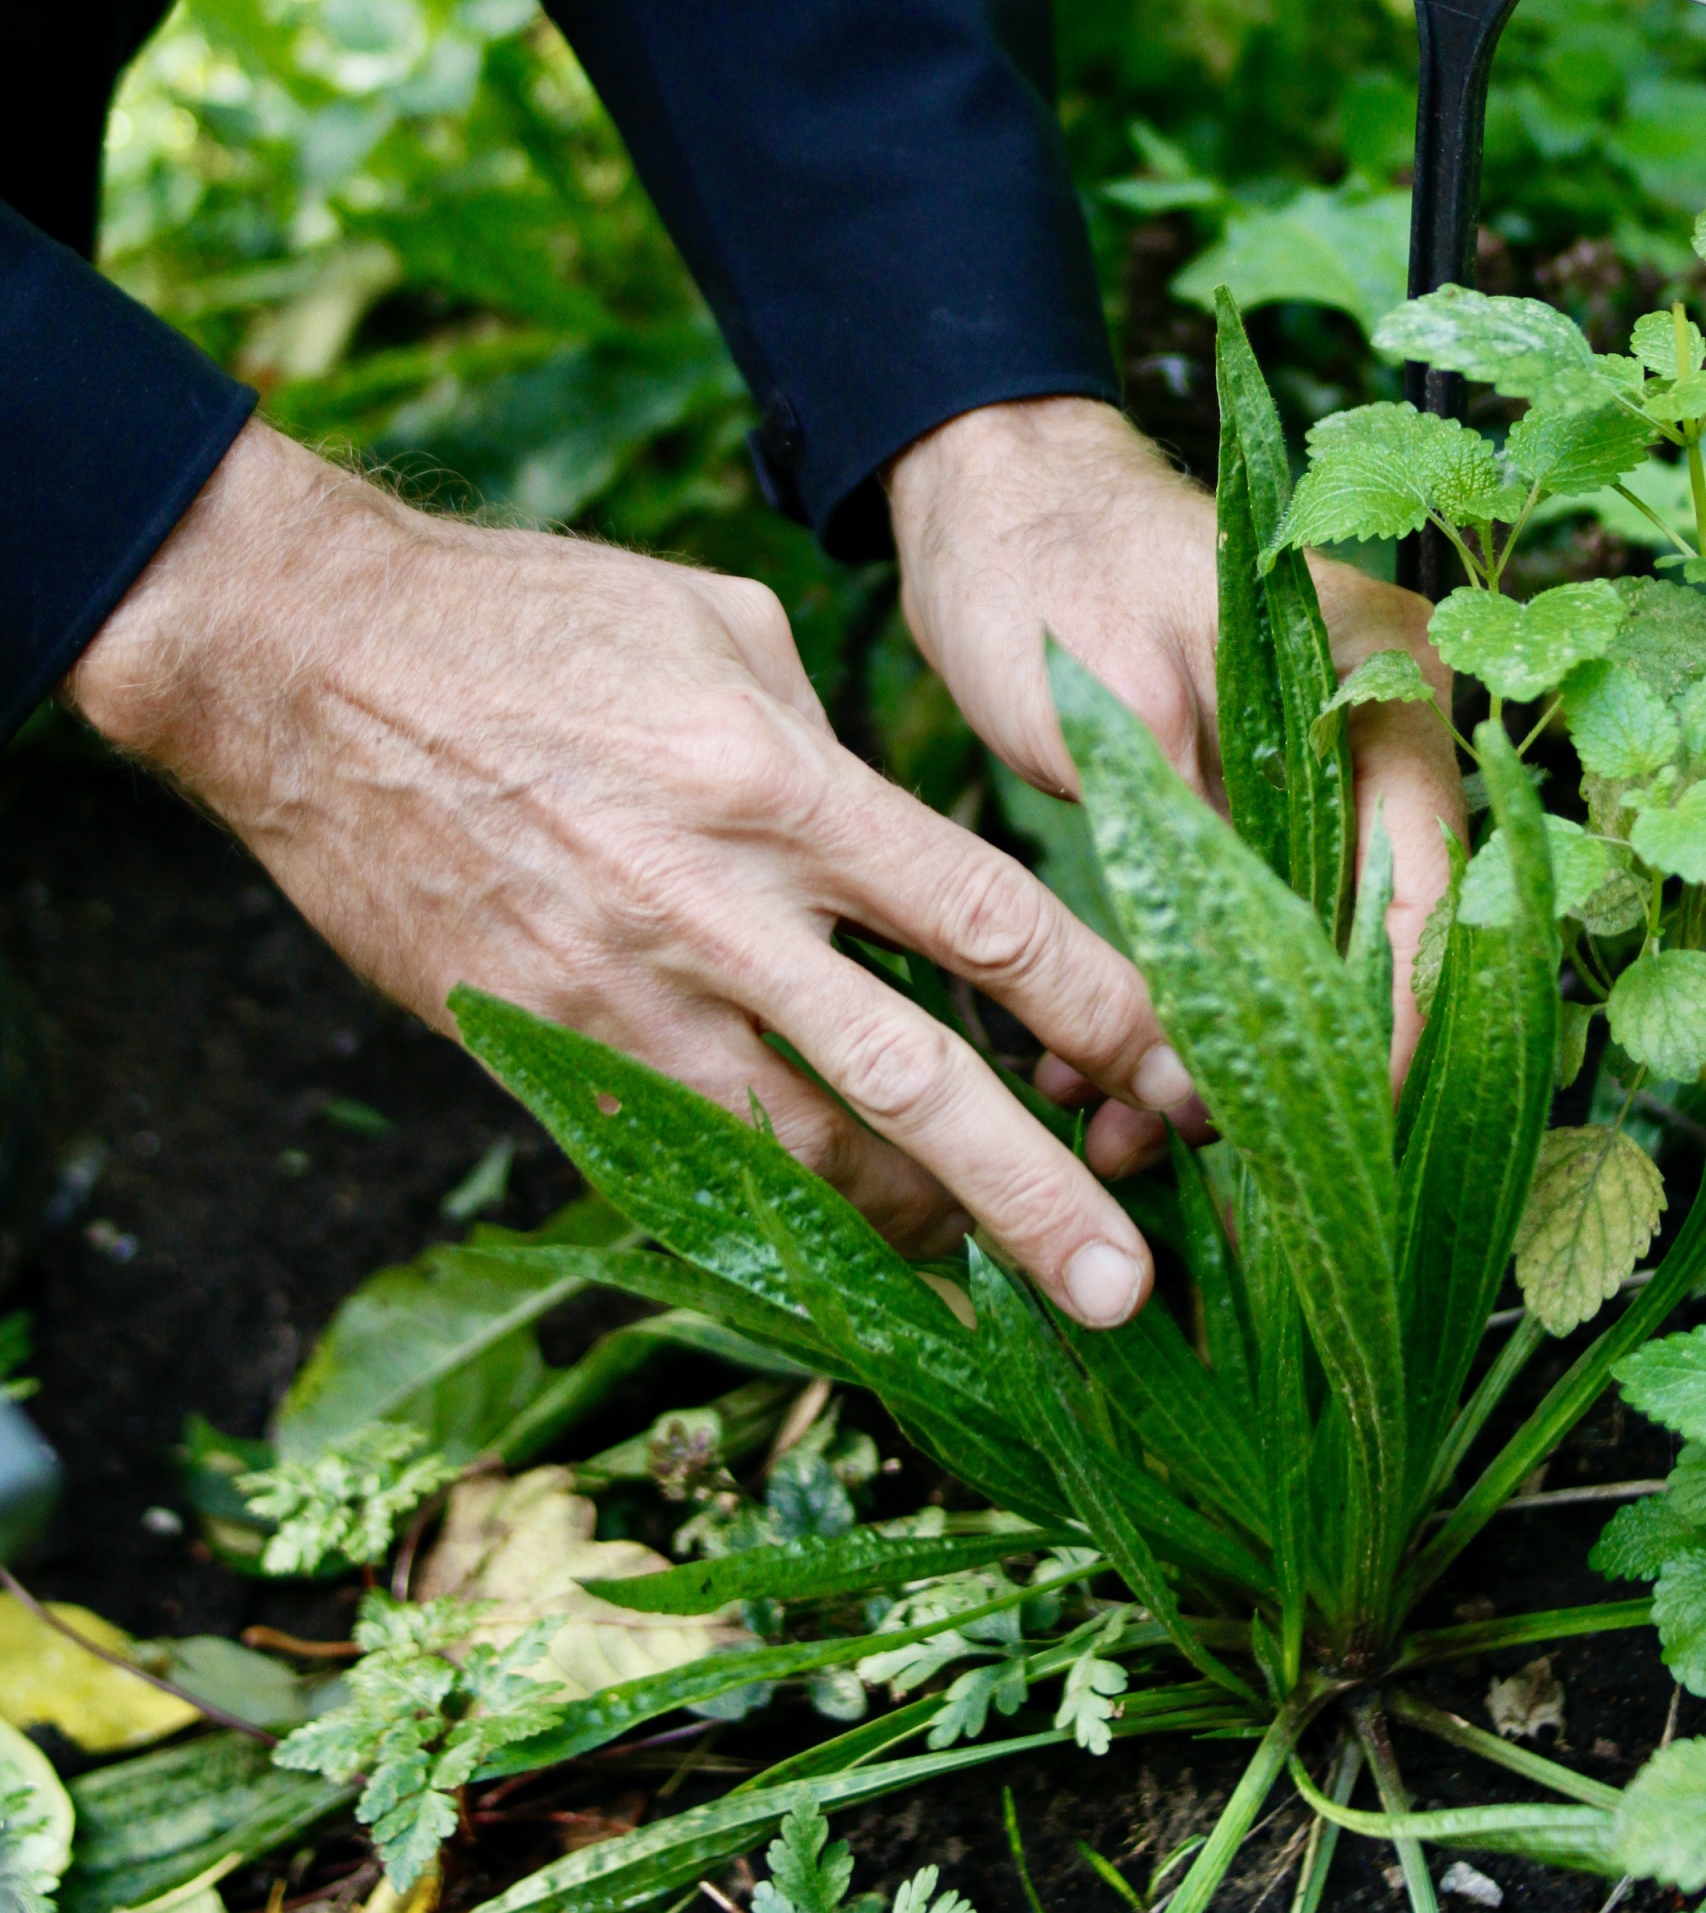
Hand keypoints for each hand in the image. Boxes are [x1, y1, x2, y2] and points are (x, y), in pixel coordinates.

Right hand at [66, 420, 1193, 1326]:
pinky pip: (676, 1160)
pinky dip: (763, 1213)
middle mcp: (716, 909)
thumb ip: (833, 756)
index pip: (985, 922)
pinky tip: (825, 1250)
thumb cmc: (536, 619)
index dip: (1102, 1013)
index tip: (1184, 1084)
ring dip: (906, 1232)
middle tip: (1126, 1292)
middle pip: (909, 1080)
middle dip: (1029, 1198)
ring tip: (992, 1284)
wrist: (313, 667)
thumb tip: (903, 846)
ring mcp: (618, 997)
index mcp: (783, 786)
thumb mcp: (725, 631)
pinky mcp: (538, 1049)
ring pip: (793, 1160)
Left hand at [885, 397, 1464, 1116]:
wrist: (979, 485)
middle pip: (1379, 933)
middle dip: (1298, 1063)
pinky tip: (1091, 1073)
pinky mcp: (1242, 791)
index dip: (1396, 1023)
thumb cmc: (1042, 560)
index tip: (1341, 1131)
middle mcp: (1372, 726)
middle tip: (1219, 1170)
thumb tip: (1231, 1025)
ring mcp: (1311, 761)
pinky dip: (1177, 993)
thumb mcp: (1116, 709)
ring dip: (1222, 1046)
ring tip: (1121, 1138)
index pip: (1427, 887)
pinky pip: (1240, 917)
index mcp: (1379, 684)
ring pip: (1302, 942)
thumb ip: (1194, 852)